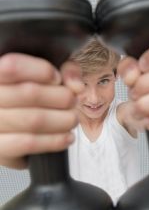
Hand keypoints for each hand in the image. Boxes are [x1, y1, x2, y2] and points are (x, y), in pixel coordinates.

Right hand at [0, 54, 77, 168]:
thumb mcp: (45, 74)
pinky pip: (29, 143)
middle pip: (29, 93)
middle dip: (62, 97)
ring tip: (72, 119)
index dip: (42, 71)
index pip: (13, 66)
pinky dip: (54, 140)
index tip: (57, 78)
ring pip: (33, 120)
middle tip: (72, 101)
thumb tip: (77, 86)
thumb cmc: (28, 95)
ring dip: (63, 120)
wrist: (10, 130)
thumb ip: (64, 70)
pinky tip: (67, 137)